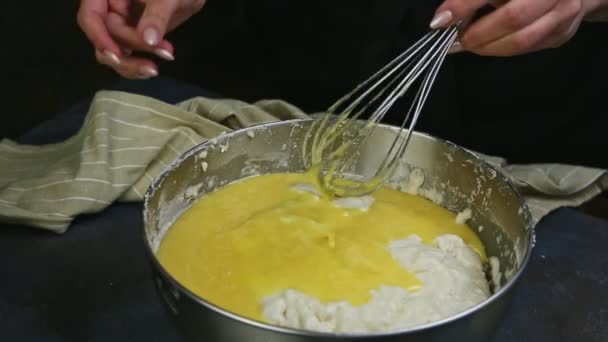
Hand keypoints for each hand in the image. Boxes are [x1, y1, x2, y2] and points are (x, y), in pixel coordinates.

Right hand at [77, 0, 205, 78]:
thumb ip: (156, 16)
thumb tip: (148, 39)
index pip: (91, 16)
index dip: (100, 37)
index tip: (118, 55)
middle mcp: (108, 7)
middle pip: (104, 38)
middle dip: (126, 55)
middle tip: (152, 67)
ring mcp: (120, 22)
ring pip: (114, 50)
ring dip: (133, 64)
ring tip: (156, 67)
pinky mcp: (132, 35)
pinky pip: (127, 54)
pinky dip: (138, 63)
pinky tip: (154, 66)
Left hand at [430, 0, 604, 55]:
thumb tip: (445, 16)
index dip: (464, 5)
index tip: (440, 20)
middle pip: (513, 17)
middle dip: (478, 33)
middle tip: (457, 39)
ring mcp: (564, 13)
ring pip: (521, 40)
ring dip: (487, 47)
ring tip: (467, 44)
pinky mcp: (562, 34)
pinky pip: (527, 49)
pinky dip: (501, 49)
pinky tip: (486, 45)